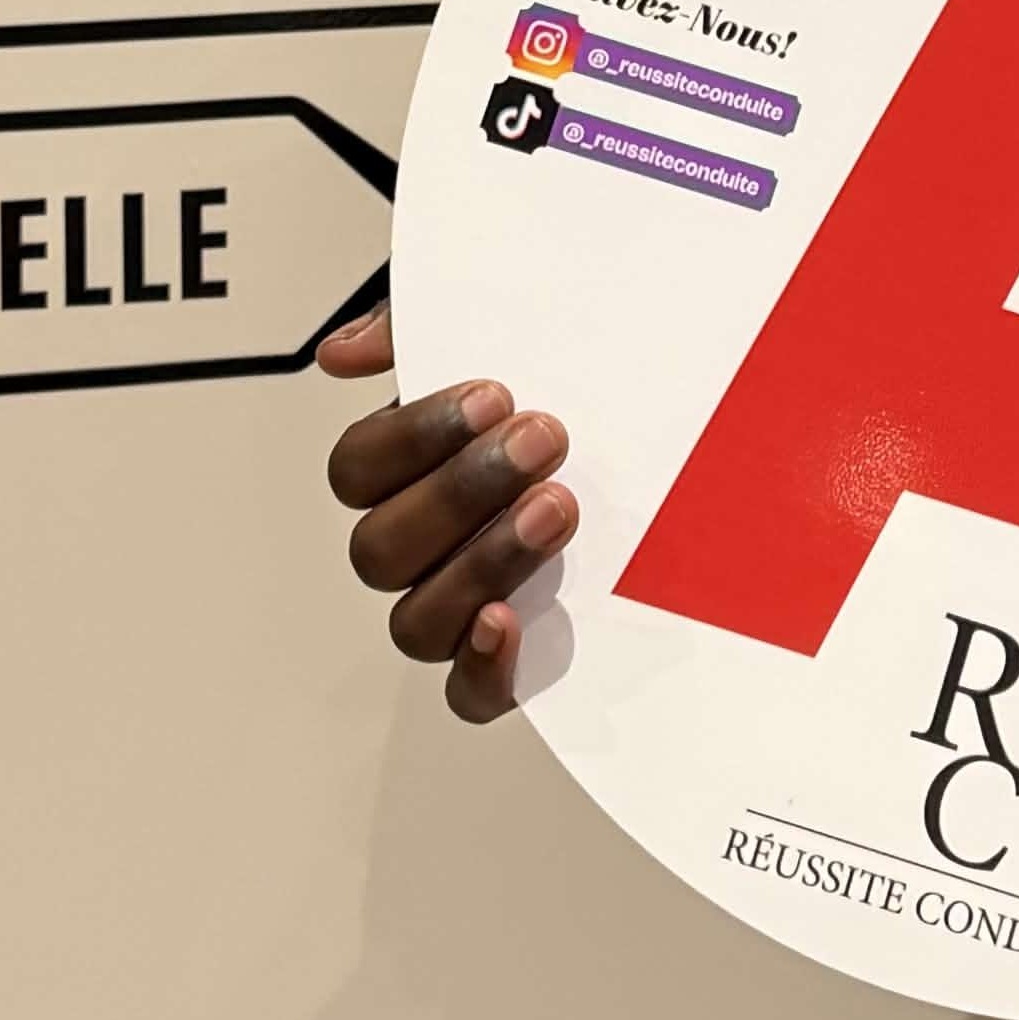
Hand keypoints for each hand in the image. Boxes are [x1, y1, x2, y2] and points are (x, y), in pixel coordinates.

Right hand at [315, 307, 575, 724]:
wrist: (677, 418)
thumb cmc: (572, 374)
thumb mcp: (502, 324)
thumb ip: (415, 328)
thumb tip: (341, 354)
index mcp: (404, 469)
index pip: (356, 471)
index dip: (412, 437)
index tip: (494, 396)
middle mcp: (420, 545)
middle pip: (380, 550)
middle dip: (461, 492)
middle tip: (545, 440)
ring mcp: (461, 603)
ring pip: (416, 621)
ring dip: (482, 562)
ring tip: (558, 508)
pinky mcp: (512, 656)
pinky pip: (467, 695)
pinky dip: (480, 668)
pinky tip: (511, 620)